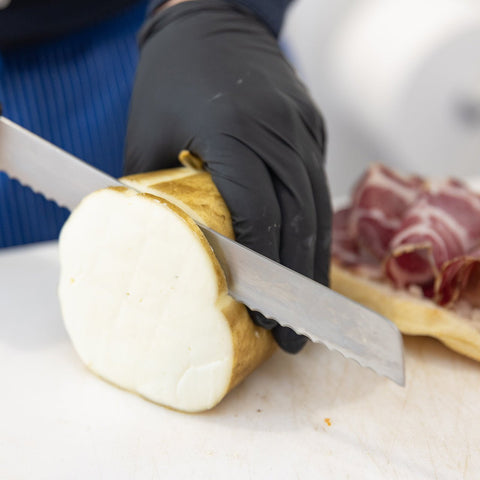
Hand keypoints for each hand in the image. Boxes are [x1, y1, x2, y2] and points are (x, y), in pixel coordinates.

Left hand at [125, 0, 331, 352]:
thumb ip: (156, 194)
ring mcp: (302, 128)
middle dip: (296, 284)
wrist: (211, 19)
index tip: (262, 313)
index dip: (262, 271)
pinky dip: (315, 230)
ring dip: (313, 264)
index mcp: (233, 132)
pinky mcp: (312, 128)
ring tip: (307, 309)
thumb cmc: (170, 79)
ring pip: (318, 209)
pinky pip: (318, 188)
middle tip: (293, 334)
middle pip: (299, 222)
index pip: (258, 216)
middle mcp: (278, 132)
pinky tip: (307, 260)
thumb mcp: (148, 135)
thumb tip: (159, 249)